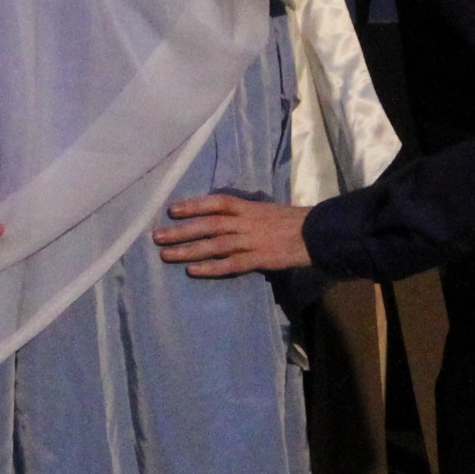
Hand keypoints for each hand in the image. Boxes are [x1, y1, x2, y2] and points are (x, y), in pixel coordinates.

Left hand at [152, 192, 312, 278]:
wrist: (316, 234)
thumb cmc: (291, 221)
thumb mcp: (265, 210)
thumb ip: (244, 213)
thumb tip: (221, 216)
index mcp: (248, 208)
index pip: (217, 203)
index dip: (194, 205)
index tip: (172, 210)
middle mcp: (245, 222)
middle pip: (208, 225)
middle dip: (181, 230)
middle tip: (157, 236)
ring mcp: (251, 241)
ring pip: (214, 245)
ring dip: (189, 249)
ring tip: (166, 255)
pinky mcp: (258, 259)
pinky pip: (230, 265)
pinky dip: (211, 268)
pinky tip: (193, 271)